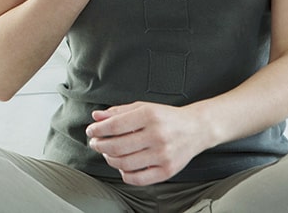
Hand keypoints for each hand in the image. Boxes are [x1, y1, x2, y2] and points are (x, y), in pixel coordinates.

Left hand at [86, 102, 207, 184]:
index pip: (114, 126)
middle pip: (117, 147)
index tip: (91, 131)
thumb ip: (119, 111)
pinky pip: (138, 179)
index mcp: (149, 116)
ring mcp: (163, 155)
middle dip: (100, 145)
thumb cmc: (167, 117)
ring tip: (108, 153)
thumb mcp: (143, 107)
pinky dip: (124, 174)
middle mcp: (157, 135)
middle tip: (96, 143)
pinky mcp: (168, 171)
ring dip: (110, 159)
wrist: (196, 128)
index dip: (98, 129)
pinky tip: (123, 166)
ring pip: (124, 164)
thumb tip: (96, 116)